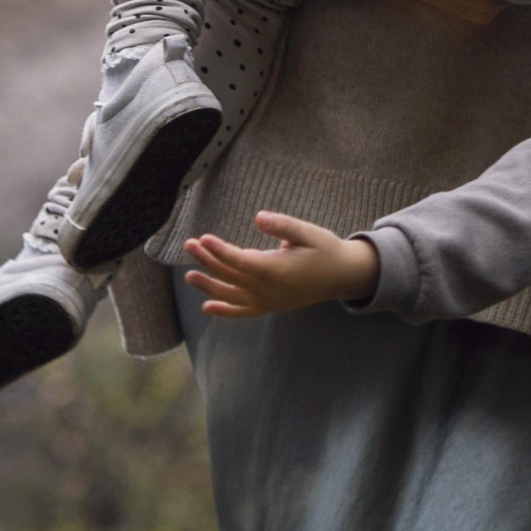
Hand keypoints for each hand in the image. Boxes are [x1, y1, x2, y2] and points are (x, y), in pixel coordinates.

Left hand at [183, 213, 382, 317]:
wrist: (342, 276)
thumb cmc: (325, 250)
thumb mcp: (309, 232)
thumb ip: (283, 226)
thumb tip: (258, 218)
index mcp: (277, 270)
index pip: (240, 261)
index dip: (220, 251)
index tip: (203, 238)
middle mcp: (269, 289)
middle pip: (231, 276)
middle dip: (208, 261)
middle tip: (189, 245)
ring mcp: (269, 301)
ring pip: (233, 295)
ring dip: (209, 285)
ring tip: (188, 276)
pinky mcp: (271, 306)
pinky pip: (244, 312)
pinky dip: (225, 311)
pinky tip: (207, 307)